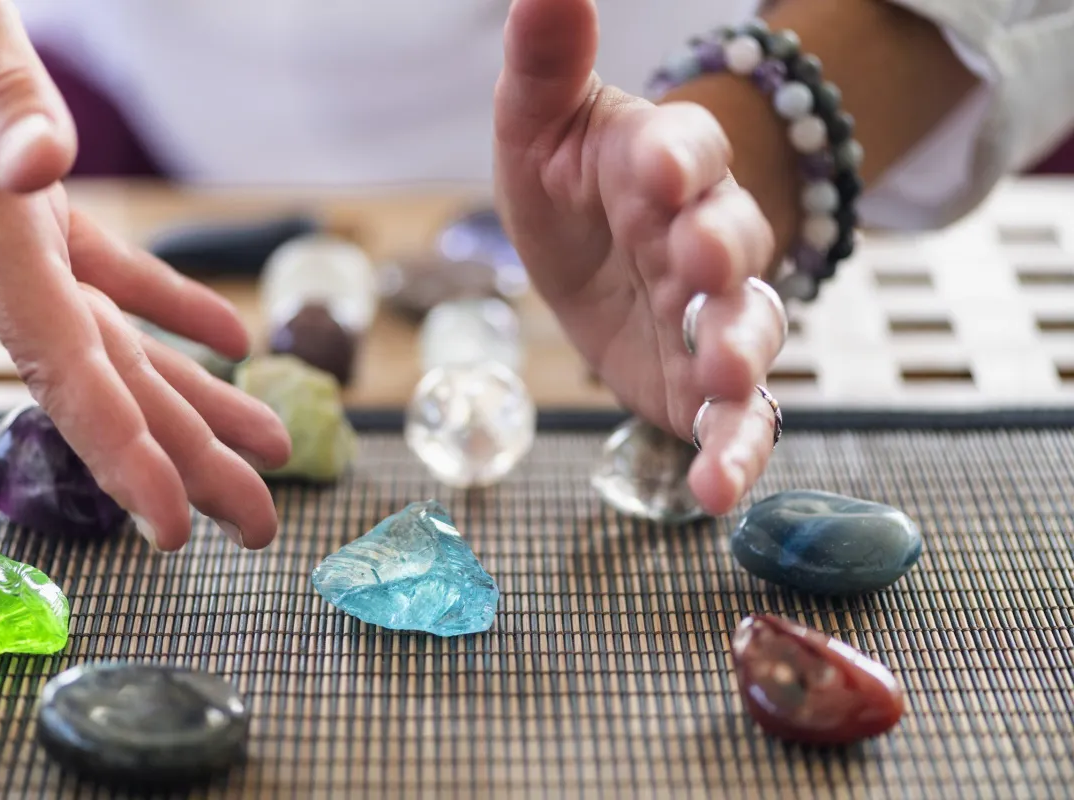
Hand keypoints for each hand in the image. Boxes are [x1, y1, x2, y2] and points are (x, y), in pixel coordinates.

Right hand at [0, 0, 289, 549]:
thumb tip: (41, 167)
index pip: (63, 365)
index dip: (121, 451)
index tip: (173, 523)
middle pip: (106, 382)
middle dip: (184, 460)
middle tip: (256, 526)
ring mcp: (6, 238)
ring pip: (114, 340)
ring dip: (191, 402)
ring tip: (263, 451)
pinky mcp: (20, 210)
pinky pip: (106, 275)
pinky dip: (168, 308)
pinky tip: (224, 337)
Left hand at [494, 0, 785, 515]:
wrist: (591, 259)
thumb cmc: (569, 186)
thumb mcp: (539, 127)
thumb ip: (545, 65)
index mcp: (660, 166)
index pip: (685, 147)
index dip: (681, 154)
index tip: (663, 163)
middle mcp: (703, 236)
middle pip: (731, 237)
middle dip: (719, 250)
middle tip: (701, 261)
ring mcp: (712, 314)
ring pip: (748, 327)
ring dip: (739, 350)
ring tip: (722, 374)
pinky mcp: (705, 384)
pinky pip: (737, 417)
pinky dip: (736, 452)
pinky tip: (720, 492)